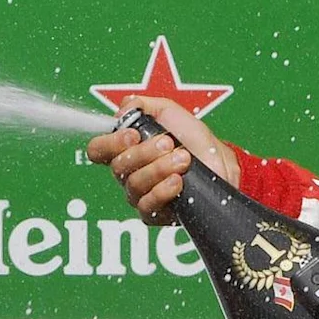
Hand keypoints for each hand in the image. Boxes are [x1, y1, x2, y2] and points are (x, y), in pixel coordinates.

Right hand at [84, 97, 238, 222]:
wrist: (219, 160)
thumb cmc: (192, 138)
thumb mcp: (168, 112)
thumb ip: (142, 105)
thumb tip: (124, 107)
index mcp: (126, 149)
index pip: (98, 150)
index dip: (110, 143)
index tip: (133, 135)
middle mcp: (129, 173)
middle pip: (118, 167)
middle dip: (145, 152)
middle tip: (168, 143)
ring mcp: (140, 195)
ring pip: (134, 185)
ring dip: (159, 168)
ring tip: (183, 159)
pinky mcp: (155, 213)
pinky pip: (147, 206)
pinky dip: (162, 191)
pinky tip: (177, 181)